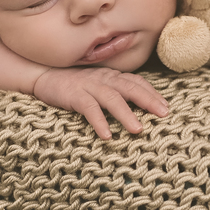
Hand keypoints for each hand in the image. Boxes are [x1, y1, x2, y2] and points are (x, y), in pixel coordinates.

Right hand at [32, 67, 168, 139]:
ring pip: (111, 98)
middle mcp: (103, 79)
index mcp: (111, 76)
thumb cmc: (73, 85)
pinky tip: (106, 135)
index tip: (166, 107)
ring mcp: (88, 86)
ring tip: (138, 129)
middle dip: (148, 100)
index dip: (152, 93)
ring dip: (126, 113)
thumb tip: (136, 107)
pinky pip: (88, 108)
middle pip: (130, 87)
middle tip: (163, 114)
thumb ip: (114, 92)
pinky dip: (98, 121)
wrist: (43, 74)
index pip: (136, 82)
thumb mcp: (97, 86)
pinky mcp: (73, 95)